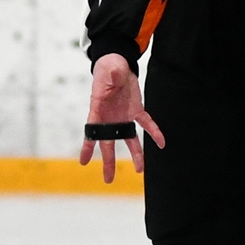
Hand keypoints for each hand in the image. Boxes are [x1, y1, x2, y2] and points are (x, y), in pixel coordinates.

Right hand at [78, 53, 165, 182]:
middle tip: (108, 179)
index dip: (87, 146)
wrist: (117, 65)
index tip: (83, 161)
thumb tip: (113, 76)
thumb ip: (111, 76)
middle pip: (108, 143)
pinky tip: (161, 143)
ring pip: (129, 140)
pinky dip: (154, 133)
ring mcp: (123, 116)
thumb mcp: (108, 71)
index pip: (91, 131)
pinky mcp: (136, 111)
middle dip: (108, 161)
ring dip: (135, 154)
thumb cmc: (107, 69)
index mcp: (98, 110)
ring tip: (140, 170)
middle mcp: (110, 118)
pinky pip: (146, 124)